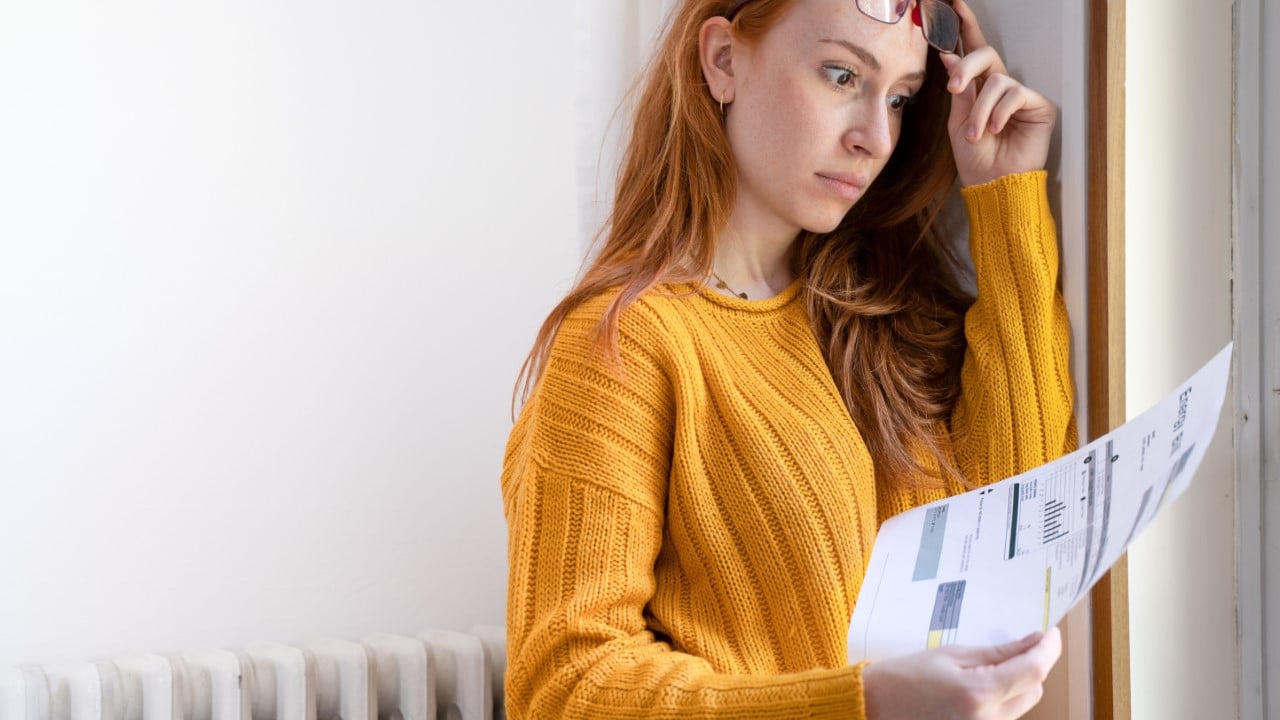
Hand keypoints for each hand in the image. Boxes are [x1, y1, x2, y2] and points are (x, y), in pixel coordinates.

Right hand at [862, 627, 1060, 719]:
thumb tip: (1032, 642)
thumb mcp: (950, 654)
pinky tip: (981, 684)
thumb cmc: (904, 677)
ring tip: (991, 665)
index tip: (1051, 634)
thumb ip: (996, 652)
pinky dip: (1002, 698)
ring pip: (1021, 704)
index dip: (1048, 650)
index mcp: (980, 694)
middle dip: (1031, 666)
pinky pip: (1004, 716)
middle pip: (1034, 690)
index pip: (1033, 670)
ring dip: (1017, 683)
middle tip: (1018, 644)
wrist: (874, 708)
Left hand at [941, 0, 1056, 186]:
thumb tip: (950, 56)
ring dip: (980, 109)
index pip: (973, 51)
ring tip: (976, 133)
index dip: (965, 27)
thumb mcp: (957, 122)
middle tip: (954, 87)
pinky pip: (1015, 94)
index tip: (952, 5)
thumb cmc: (975, 159)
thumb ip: (959, 90)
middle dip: (967, 67)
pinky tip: (996, 129)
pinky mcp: (1038, 105)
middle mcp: (1001, 87)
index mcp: (978, 88)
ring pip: (997, 80)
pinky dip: (999, 112)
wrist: (993, 185)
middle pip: (986, 54)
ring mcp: (1020, 95)